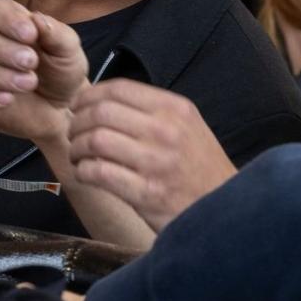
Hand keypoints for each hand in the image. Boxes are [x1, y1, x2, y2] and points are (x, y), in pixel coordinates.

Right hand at [0, 0, 87, 146]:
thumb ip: (55, 33)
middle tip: (31, 62)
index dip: (8, 20)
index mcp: (4, 22)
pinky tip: (8, 98)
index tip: (30, 34)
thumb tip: (37, 19)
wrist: (60, 107)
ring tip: (29, 83)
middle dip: (3, 50)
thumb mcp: (67, 50)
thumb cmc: (59, 71)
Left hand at [68, 79, 234, 231]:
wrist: (227, 212)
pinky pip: (100, 173)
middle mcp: (166, 131)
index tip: (78, 106)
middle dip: (78, 122)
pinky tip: (85, 174)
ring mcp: (156, 162)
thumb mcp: (188, 128)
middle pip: (102, 113)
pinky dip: (83, 171)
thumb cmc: (201, 170)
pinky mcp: (146, 193)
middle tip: (74, 133)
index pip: (119, 89)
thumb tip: (104, 103)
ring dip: (78, 147)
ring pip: (96, 140)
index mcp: (175, 109)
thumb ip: (153, 112)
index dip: (89, 96)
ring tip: (78, 155)